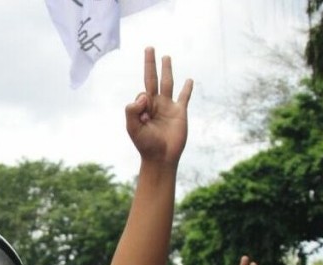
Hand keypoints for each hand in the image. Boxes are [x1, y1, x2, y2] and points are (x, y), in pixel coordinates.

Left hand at [125, 47, 192, 165]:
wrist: (161, 157)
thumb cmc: (145, 145)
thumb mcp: (133, 128)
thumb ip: (132, 111)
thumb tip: (143, 95)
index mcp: (143, 107)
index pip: (142, 93)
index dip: (143, 101)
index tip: (145, 115)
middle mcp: (155, 104)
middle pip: (152, 78)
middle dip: (150, 64)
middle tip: (149, 47)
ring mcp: (168, 107)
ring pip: (168, 83)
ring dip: (167, 69)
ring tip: (165, 56)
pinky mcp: (180, 112)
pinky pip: (184, 97)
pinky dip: (187, 88)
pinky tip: (189, 80)